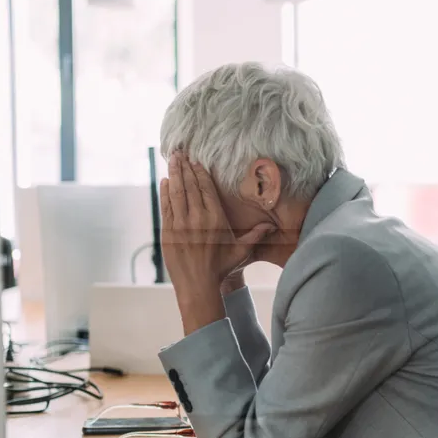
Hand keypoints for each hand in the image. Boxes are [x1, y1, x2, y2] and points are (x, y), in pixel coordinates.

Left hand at [161, 153, 273, 328]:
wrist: (198, 286)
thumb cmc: (221, 268)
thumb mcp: (241, 251)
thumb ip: (255, 235)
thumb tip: (271, 227)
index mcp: (215, 219)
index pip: (206, 188)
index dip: (200, 172)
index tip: (196, 160)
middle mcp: (197, 218)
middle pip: (190, 185)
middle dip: (184, 167)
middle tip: (180, 152)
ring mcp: (181, 224)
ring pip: (176, 192)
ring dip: (173, 174)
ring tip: (172, 159)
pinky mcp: (168, 232)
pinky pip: (166, 207)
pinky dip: (165, 192)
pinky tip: (165, 182)